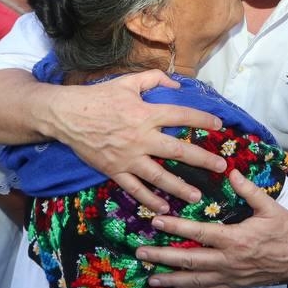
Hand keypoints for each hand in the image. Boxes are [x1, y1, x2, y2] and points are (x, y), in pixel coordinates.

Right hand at [56, 71, 226, 212]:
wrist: (67, 115)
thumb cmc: (99, 96)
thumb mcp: (127, 81)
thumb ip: (154, 79)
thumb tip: (177, 85)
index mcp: (145, 113)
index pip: (181, 116)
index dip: (202, 120)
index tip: (219, 126)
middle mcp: (140, 137)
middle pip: (177, 150)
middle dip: (202, 159)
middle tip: (221, 167)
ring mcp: (128, 157)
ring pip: (159, 176)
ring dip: (179, 187)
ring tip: (197, 195)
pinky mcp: (114, 170)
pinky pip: (135, 188)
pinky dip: (149, 199)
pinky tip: (163, 208)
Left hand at [137, 170, 287, 287]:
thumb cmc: (286, 229)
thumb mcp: (270, 206)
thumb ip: (248, 190)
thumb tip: (231, 172)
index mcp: (236, 239)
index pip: (200, 233)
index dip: (176, 227)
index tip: (156, 222)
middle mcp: (230, 260)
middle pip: (190, 260)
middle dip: (163, 257)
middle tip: (141, 254)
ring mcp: (232, 275)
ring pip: (196, 280)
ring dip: (171, 279)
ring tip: (151, 278)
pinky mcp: (236, 284)